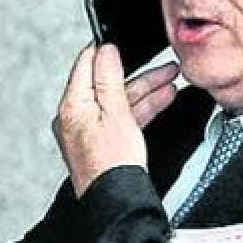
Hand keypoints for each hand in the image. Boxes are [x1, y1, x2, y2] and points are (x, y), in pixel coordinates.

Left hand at [53, 44, 178, 197]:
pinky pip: (121, 118)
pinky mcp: (103, 143)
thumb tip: (105, 51)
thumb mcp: (116, 113)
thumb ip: (110, 79)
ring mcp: (89, 131)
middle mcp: (75, 118)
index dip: (104, 50)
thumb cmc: (112, 165)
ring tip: (171, 79)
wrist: (118, 202)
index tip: (121, 40)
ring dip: (146, 90)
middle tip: (162, 65)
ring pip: (118, 102)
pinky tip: (162, 99)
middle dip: (138, 74)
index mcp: (72, 107)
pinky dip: (142, 109)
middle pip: (106, 84)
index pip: (84, 66)